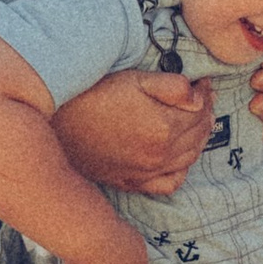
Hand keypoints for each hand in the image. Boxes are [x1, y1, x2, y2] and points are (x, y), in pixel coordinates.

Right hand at [52, 68, 209, 198]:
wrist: (56, 122)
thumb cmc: (94, 95)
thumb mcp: (135, 79)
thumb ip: (173, 87)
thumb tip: (200, 97)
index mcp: (165, 127)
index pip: (201, 110)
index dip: (205, 93)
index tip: (202, 83)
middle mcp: (160, 155)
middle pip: (199, 135)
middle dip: (205, 114)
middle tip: (201, 99)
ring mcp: (146, 172)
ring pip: (189, 159)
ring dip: (197, 139)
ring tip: (193, 122)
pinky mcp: (131, 182)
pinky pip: (169, 183)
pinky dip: (180, 170)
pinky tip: (177, 156)